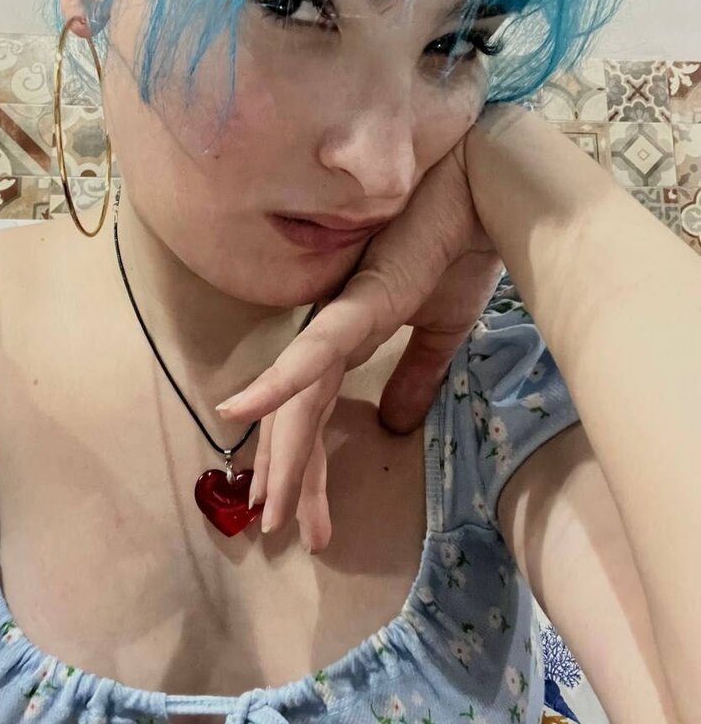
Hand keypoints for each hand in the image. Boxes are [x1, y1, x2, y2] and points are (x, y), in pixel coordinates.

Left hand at [220, 114, 510, 551]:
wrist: (486, 193)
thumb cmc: (459, 248)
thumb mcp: (440, 330)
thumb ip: (414, 375)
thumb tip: (395, 426)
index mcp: (349, 336)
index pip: (318, 411)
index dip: (310, 462)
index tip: (307, 515)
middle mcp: (331, 330)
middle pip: (299, 416)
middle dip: (292, 477)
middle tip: (275, 531)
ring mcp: (339, 317)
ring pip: (299, 400)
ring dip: (285, 457)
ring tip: (267, 511)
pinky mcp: (357, 304)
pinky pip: (312, 352)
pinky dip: (274, 383)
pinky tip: (237, 413)